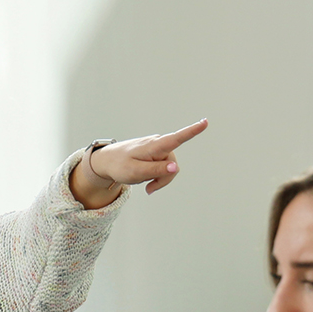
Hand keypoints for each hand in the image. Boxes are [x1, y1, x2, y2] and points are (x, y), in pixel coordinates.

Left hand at [72, 119, 208, 207]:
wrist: (106, 162)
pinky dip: (156, 176)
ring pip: (169, 168)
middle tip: (149, 189)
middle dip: (164, 179)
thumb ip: (156, 170)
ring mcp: (157, 148)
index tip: (205, 122)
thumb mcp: (135, 173)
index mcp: (153, 146)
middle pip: (173, 165)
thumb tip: (175, 168)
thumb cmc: (119, 166)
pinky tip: (145, 178)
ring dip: (160, 179)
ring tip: (145, 184)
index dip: (192, 131)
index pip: (176, 138)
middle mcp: (158, 143)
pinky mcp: (156, 153)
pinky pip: (163, 168)